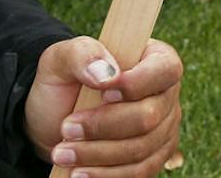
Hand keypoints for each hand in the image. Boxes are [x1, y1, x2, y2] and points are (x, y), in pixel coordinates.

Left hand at [26, 37, 182, 177]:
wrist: (54, 122)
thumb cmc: (63, 83)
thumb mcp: (60, 59)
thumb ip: (83, 54)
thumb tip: (106, 75)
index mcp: (154, 59)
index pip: (165, 70)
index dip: (137, 83)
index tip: (101, 92)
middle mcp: (166, 94)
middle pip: (149, 116)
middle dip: (103, 126)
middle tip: (66, 128)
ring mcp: (164, 129)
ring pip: (141, 149)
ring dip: (97, 154)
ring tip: (62, 153)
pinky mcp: (154, 158)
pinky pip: (140, 173)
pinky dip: (106, 175)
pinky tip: (78, 173)